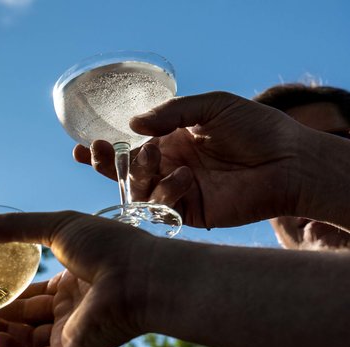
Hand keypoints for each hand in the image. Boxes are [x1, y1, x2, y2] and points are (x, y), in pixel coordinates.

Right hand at [0, 210, 160, 346]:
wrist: (139, 277)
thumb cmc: (108, 246)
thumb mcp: (57, 227)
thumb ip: (14, 227)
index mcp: (69, 282)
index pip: (31, 294)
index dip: (6, 295)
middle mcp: (69, 310)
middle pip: (25, 319)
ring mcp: (70, 333)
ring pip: (26, 342)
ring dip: (0, 336)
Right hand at [72, 91, 310, 229]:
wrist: (290, 162)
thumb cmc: (258, 129)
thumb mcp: (213, 106)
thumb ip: (172, 113)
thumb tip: (134, 125)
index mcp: (173, 142)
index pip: (130, 148)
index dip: (104, 151)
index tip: (82, 147)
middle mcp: (170, 168)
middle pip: (124, 173)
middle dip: (106, 164)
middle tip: (98, 153)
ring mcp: (178, 192)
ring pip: (137, 192)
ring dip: (136, 174)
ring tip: (153, 156)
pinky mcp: (189, 213)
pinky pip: (161, 208)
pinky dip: (166, 192)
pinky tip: (184, 176)